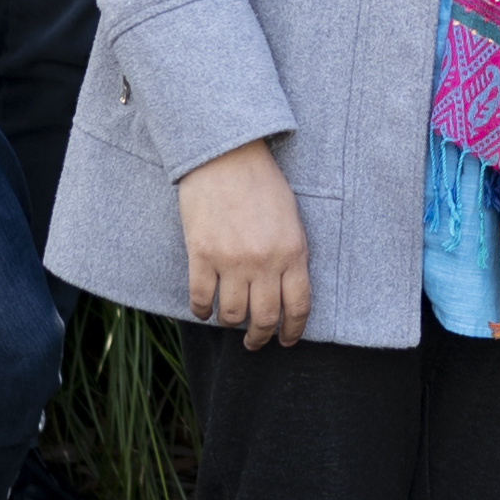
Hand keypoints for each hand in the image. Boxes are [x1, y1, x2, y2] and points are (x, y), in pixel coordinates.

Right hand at [179, 140, 314, 344]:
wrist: (225, 155)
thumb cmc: (261, 181)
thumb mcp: (291, 218)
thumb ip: (290, 254)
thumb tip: (284, 288)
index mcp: (293, 252)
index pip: (298, 306)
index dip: (293, 330)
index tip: (287, 340)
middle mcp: (265, 263)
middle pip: (265, 318)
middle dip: (260, 337)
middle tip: (255, 343)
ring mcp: (232, 261)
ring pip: (232, 314)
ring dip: (230, 325)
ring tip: (229, 324)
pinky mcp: (202, 256)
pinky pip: (201, 298)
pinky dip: (201, 311)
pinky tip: (202, 312)